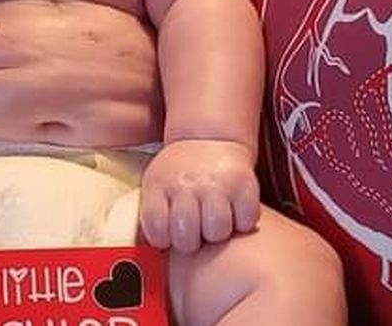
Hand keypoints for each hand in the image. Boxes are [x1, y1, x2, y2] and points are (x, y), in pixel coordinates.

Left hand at [139, 139, 260, 253]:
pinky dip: (242, 222)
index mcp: (160, 185)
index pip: (156, 230)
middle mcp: (187, 183)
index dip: (163, 239)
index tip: (168, 234)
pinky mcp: (245, 183)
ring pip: (218, 231)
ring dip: (217, 233)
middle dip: (191, 242)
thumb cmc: (179, 173)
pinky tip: (233, 212)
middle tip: (194, 231)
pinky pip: (246, 220)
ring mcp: (216, 183)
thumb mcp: (156, 183)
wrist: (208, 137)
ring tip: (213, 222)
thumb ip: (152, 212)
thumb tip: (145, 255)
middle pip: (187, 237)